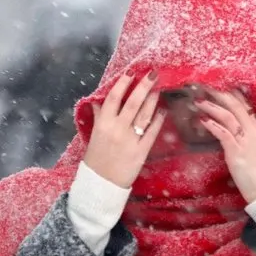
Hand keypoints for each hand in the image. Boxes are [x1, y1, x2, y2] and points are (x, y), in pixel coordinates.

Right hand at [83, 72, 166, 187]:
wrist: (101, 183)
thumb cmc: (96, 158)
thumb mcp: (94, 135)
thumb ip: (99, 117)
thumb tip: (99, 101)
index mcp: (103, 124)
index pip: (114, 98)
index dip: (123, 83)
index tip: (131, 72)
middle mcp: (117, 129)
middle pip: (133, 103)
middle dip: (143, 86)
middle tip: (153, 74)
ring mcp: (130, 140)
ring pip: (144, 115)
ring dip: (152, 100)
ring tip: (158, 89)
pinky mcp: (141, 151)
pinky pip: (152, 132)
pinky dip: (158, 120)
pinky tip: (162, 111)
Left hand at [196, 89, 255, 202]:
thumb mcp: (253, 149)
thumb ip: (244, 138)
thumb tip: (230, 131)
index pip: (244, 104)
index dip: (231, 93)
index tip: (218, 83)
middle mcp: (252, 131)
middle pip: (235, 105)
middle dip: (219, 93)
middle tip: (204, 84)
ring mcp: (245, 140)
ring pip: (228, 116)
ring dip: (211, 106)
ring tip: (198, 101)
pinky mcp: (237, 152)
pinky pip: (224, 133)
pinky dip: (212, 125)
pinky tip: (202, 120)